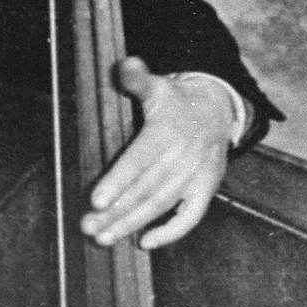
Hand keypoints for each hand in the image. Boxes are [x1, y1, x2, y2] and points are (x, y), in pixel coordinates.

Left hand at [82, 56, 236, 248]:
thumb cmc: (175, 101)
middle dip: (116, 211)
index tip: (96, 199)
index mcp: (166, 131)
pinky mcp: (206, 189)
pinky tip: (146, 242)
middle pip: (145, 189)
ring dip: (132, 224)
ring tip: (104, 238)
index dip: (118, 181)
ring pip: (161, 205)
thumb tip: (124, 64)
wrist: (217, 110)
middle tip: (88, 227)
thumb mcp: (157, 86)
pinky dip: (171, 231)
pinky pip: (191, 216)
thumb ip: (137, 79)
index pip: (139, 160)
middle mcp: (182, 156)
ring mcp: (196, 175)